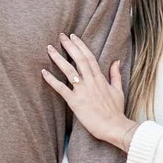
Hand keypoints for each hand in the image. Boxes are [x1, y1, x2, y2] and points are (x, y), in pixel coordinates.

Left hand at [41, 33, 136, 151]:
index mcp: (100, 78)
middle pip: (79, 59)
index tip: (73, 37)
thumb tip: (116, 61)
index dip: (80, 46)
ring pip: (69, 70)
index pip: (89, 57)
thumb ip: (115, 75)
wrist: (115, 127)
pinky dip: (52, 80)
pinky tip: (44, 72)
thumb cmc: (116, 111)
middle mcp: (91, 82)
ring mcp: (83, 91)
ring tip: (49, 48)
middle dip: (69, 46)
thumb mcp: (118, 90)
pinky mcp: (75, 102)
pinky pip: (61, 89)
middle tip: (60, 36)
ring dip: (58, 58)